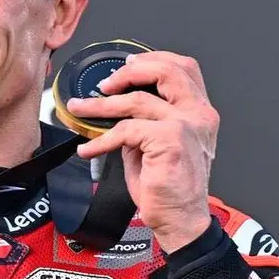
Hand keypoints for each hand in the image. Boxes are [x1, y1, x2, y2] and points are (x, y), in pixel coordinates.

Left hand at [65, 51, 218, 252]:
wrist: (180, 219)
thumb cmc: (169, 186)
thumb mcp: (159, 143)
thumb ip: (146, 120)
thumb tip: (114, 107)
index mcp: (199, 111)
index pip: (183, 68)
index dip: (153, 59)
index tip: (126, 64)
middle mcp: (198, 114)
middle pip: (166, 70)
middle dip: (127, 72)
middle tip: (104, 85)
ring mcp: (187, 126)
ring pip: (136, 101)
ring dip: (99, 105)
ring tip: (79, 110)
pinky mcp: (170, 141)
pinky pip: (125, 130)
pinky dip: (101, 139)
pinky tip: (89, 148)